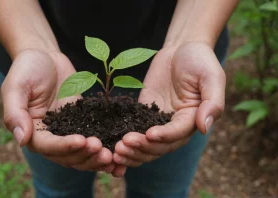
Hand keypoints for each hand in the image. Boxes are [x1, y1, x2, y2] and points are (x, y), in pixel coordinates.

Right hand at [1, 49, 113, 171]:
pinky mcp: (82, 124)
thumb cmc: (27, 68)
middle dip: (85, 156)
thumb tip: (21, 140)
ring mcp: (68, 132)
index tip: (82, 140)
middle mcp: (50, 137)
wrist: (46, 57)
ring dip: (95, 159)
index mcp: (32, 132)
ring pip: (82, 154)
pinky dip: (103, 150)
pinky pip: (93, 140)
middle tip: (103, 151)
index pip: (48, 146)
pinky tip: (117, 153)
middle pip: (67, 156)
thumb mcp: (16, 86)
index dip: (65, 146)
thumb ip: (15, 113)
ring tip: (111, 156)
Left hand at [113, 42, 225, 166]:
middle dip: (142, 148)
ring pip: (145, 146)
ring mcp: (157, 122)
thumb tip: (205, 127)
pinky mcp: (142, 114)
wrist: (181, 48)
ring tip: (115, 149)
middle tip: (123, 145)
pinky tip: (110, 148)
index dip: (163, 136)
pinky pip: (133, 131)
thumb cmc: (200, 60)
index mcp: (192, 120)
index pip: (177, 134)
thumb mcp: (212, 77)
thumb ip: (212, 102)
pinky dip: (124, 143)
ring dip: (131, 152)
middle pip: (159, 146)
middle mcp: (174, 127)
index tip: (149, 134)